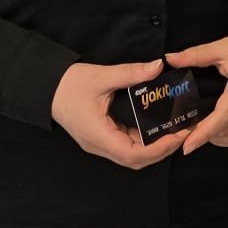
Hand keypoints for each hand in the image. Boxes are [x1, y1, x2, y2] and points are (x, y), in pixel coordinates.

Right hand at [51, 58, 187, 168]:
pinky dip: (142, 140)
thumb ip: (131, 73)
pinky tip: (154, 126)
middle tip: (181, 132)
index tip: (177, 136)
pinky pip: (125, 145)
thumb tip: (157, 67)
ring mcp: (99, 144)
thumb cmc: (68, 84)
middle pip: (135, 160)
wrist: (46, 87)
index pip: (133, 154)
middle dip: (161, 150)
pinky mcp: (100, 138)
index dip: (158, 149)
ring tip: (173, 130)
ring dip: (153, 147)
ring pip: (131, 155)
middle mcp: (99, 145)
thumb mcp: (101, 76)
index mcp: (98, 135)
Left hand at [167, 35, 227, 153]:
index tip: (187, 145)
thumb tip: (170, 58)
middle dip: (203, 136)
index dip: (204, 133)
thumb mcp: (222, 48)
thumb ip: (195, 55)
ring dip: (215, 138)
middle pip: (225, 130)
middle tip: (184, 134)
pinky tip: (218, 131)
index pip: (223, 116)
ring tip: (199, 131)